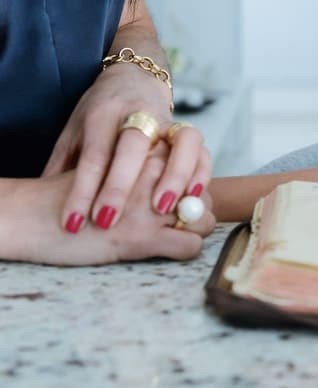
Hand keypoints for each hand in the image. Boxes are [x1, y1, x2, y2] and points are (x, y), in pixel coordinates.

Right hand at [16, 149, 214, 265]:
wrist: (30, 213)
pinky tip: (167, 249)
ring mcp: (149, 207)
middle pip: (204, 194)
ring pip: (204, 219)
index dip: (193, 187)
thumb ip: (141, 167)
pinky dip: (186, 250)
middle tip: (179, 220)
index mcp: (146, 150)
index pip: (196, 163)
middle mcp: (153, 174)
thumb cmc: (70, 190)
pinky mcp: (141, 237)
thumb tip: (176, 184)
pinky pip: (189, 245)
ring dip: (195, 231)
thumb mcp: (111, 163)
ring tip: (174, 235)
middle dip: (198, 211)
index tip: (182, 199)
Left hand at [42, 65, 210, 230]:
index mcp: (102, 114)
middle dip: (119, 186)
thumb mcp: (73, 132)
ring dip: (174, 177)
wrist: (135, 78)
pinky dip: (201, 173)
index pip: (92, 154)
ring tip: (162, 209)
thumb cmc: (100, 114)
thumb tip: (44, 206)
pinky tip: (193, 196)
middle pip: (132, 146)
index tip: (72, 223)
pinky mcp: (188, 131)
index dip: (82, 191)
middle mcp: (138, 113)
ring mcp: (168, 120)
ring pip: (179, 142)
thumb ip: (62, 166)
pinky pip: (202, 150)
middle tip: (107, 222)